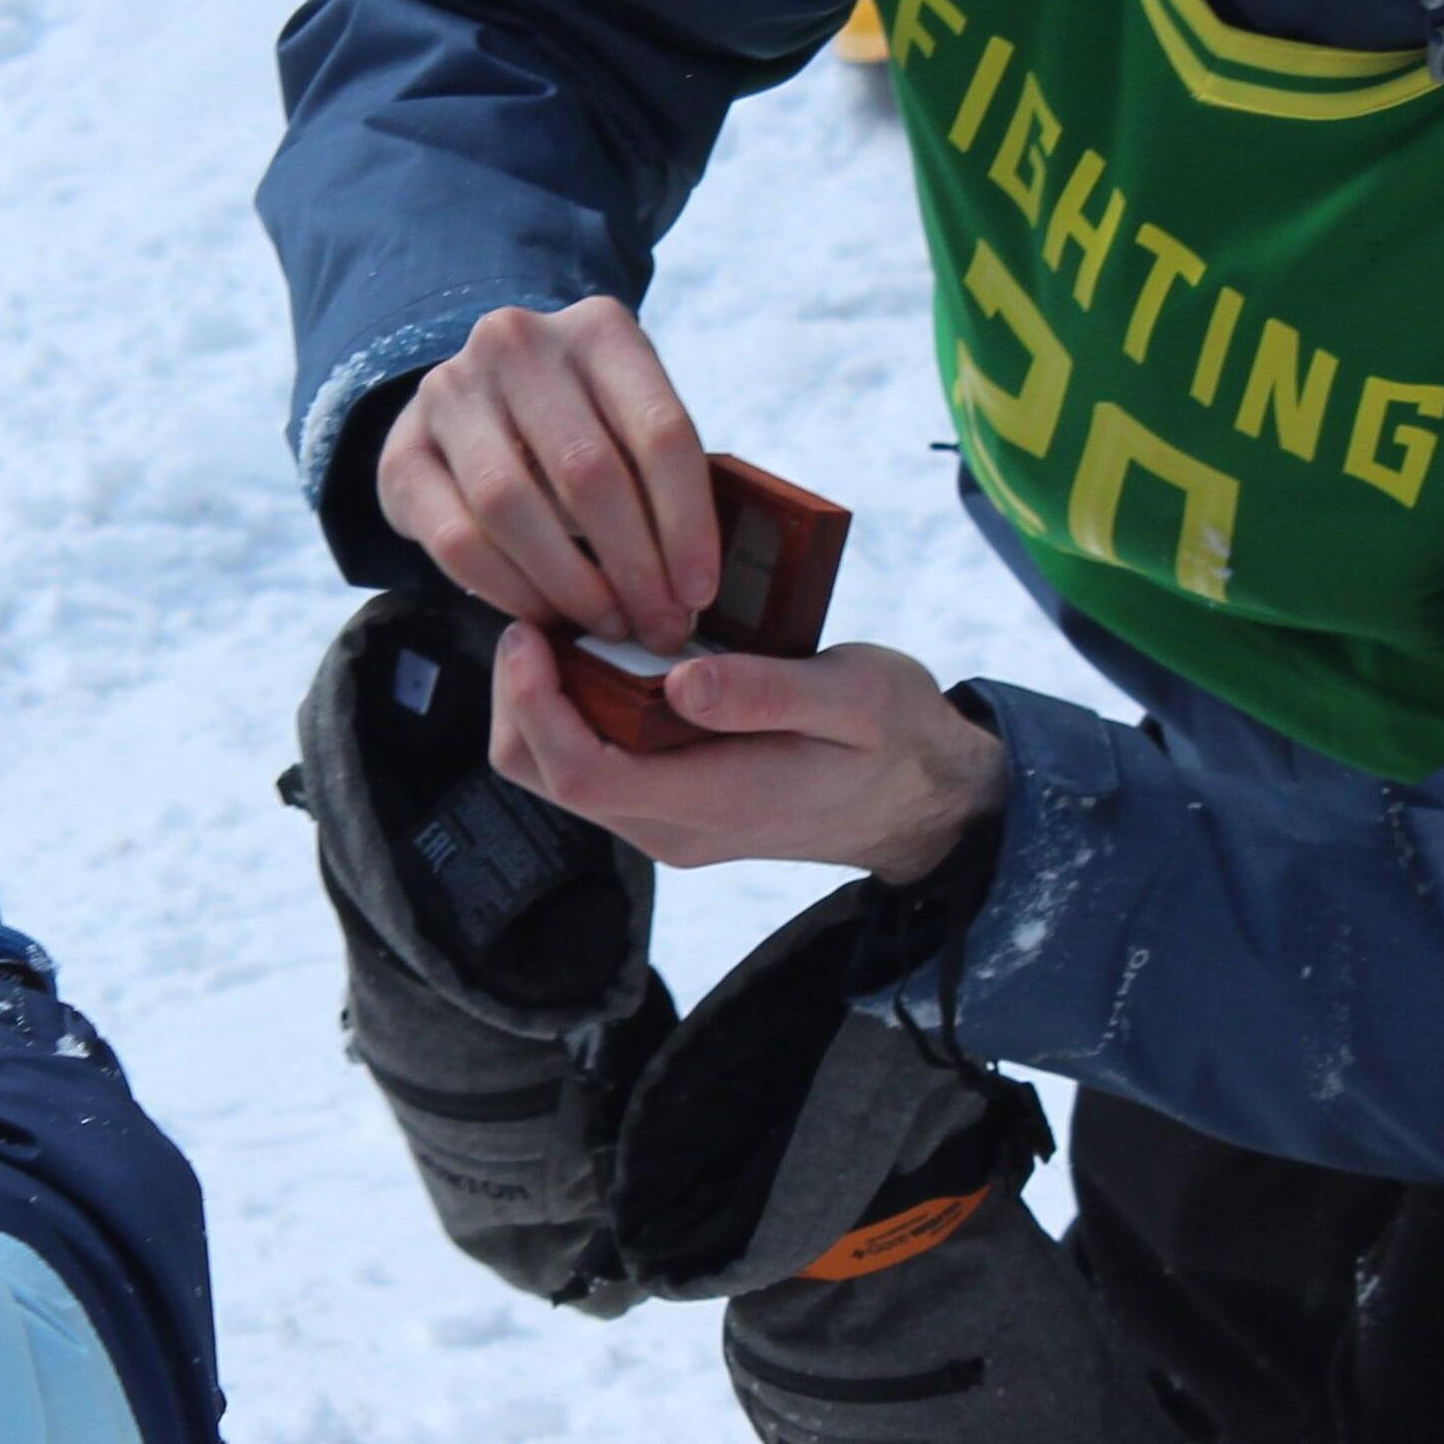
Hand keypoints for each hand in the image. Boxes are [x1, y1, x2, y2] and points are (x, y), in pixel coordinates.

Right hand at [378, 298, 714, 653]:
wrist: (476, 404)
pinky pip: (456, 539)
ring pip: (512, 506)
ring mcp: (449, 391)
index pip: (660, 431)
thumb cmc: (580, 426)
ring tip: (606, 624)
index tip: (700, 593)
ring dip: (570, 585)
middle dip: (633, 568)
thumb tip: (693, 588)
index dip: (688, 524)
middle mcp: (517, 343)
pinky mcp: (401, 452)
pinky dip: (508, 591)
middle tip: (659, 628)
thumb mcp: (629, 420)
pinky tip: (545, 615)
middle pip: (587, 471)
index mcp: (599, 327)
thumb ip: (660, 476)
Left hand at [488, 620, 1007, 884]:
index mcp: (710, 802)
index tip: (529, 631)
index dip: (534, 703)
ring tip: (565, 625)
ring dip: (541, 702)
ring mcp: (667, 823)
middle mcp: (671, 827)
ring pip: (558, 773)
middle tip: (536, 615)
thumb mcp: (855, 698)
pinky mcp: (671, 807)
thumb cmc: (895, 741)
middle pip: (543, 775)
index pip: (578, 771)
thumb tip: (683, 682)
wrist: (926, 805)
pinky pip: (592, 764)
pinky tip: (601, 653)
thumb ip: (769, 692)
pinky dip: (574, 712)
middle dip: (518, 698)